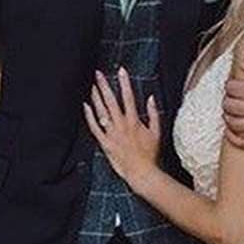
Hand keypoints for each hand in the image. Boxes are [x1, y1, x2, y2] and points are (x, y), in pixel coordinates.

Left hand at [84, 67, 160, 186]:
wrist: (141, 172)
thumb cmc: (150, 153)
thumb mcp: (157, 132)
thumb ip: (154, 113)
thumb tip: (151, 97)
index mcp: (134, 121)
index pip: (128, 97)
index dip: (124, 82)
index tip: (121, 70)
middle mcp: (121, 125)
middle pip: (111, 101)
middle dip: (104, 85)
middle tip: (98, 74)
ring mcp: (112, 134)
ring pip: (101, 112)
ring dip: (96, 97)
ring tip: (92, 86)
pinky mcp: (105, 143)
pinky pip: (95, 127)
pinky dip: (89, 116)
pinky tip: (86, 106)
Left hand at [222, 49, 243, 148]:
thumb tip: (242, 64)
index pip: (233, 89)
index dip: (229, 84)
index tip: (233, 84)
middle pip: (231, 106)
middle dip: (228, 99)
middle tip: (232, 96)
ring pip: (235, 124)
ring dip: (228, 116)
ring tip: (231, 110)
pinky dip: (234, 137)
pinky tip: (231, 129)